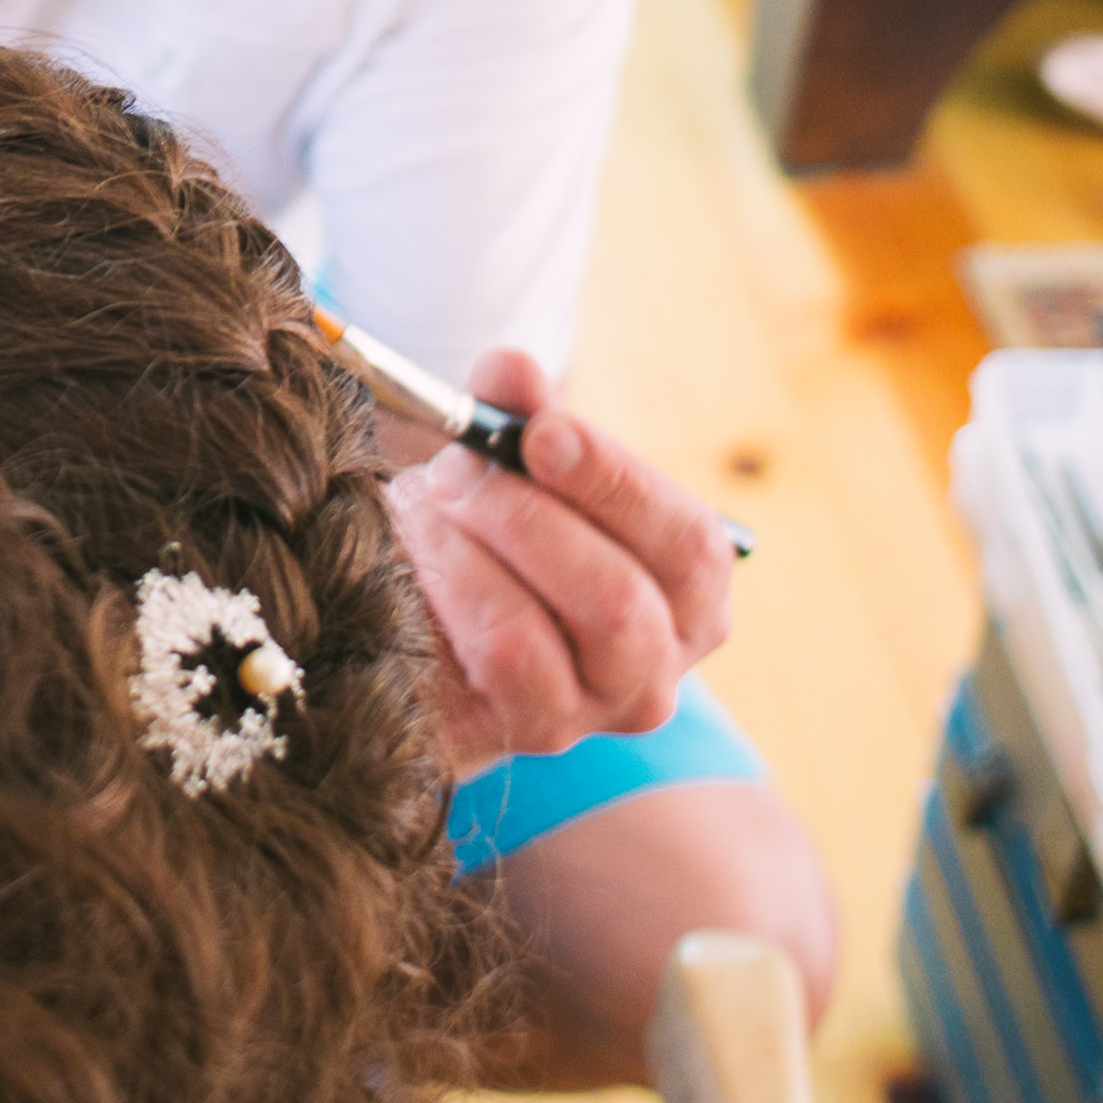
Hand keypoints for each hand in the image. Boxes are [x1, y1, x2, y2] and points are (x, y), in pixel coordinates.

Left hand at [387, 348, 742, 779]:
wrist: (414, 601)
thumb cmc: (487, 525)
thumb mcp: (508, 460)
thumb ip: (518, 412)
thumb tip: (511, 367)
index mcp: (689, 591)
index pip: (686, 544)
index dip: (614, 481)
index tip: (539, 432)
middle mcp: (656, 665)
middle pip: (621, 599)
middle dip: (531, 518)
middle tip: (459, 470)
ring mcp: (592, 712)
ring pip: (546, 640)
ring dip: (484, 555)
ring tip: (435, 507)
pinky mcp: (525, 735)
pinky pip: (500, 661)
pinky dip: (456, 597)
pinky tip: (425, 564)